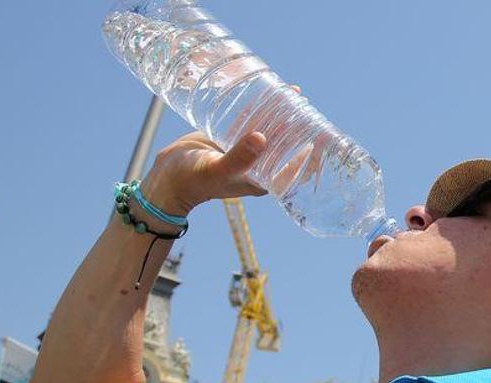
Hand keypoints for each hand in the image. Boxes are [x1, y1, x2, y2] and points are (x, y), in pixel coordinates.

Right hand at [140, 85, 305, 215]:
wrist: (166, 177)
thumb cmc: (193, 181)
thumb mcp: (218, 170)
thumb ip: (240, 157)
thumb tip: (263, 137)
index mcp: (262, 180)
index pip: (295, 168)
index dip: (311, 153)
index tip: (324, 136)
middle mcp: (257, 166)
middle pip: (285, 146)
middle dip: (299, 129)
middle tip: (311, 109)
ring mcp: (244, 151)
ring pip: (269, 130)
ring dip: (282, 114)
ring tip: (295, 96)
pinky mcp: (230, 138)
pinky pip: (250, 121)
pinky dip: (261, 108)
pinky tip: (270, 93)